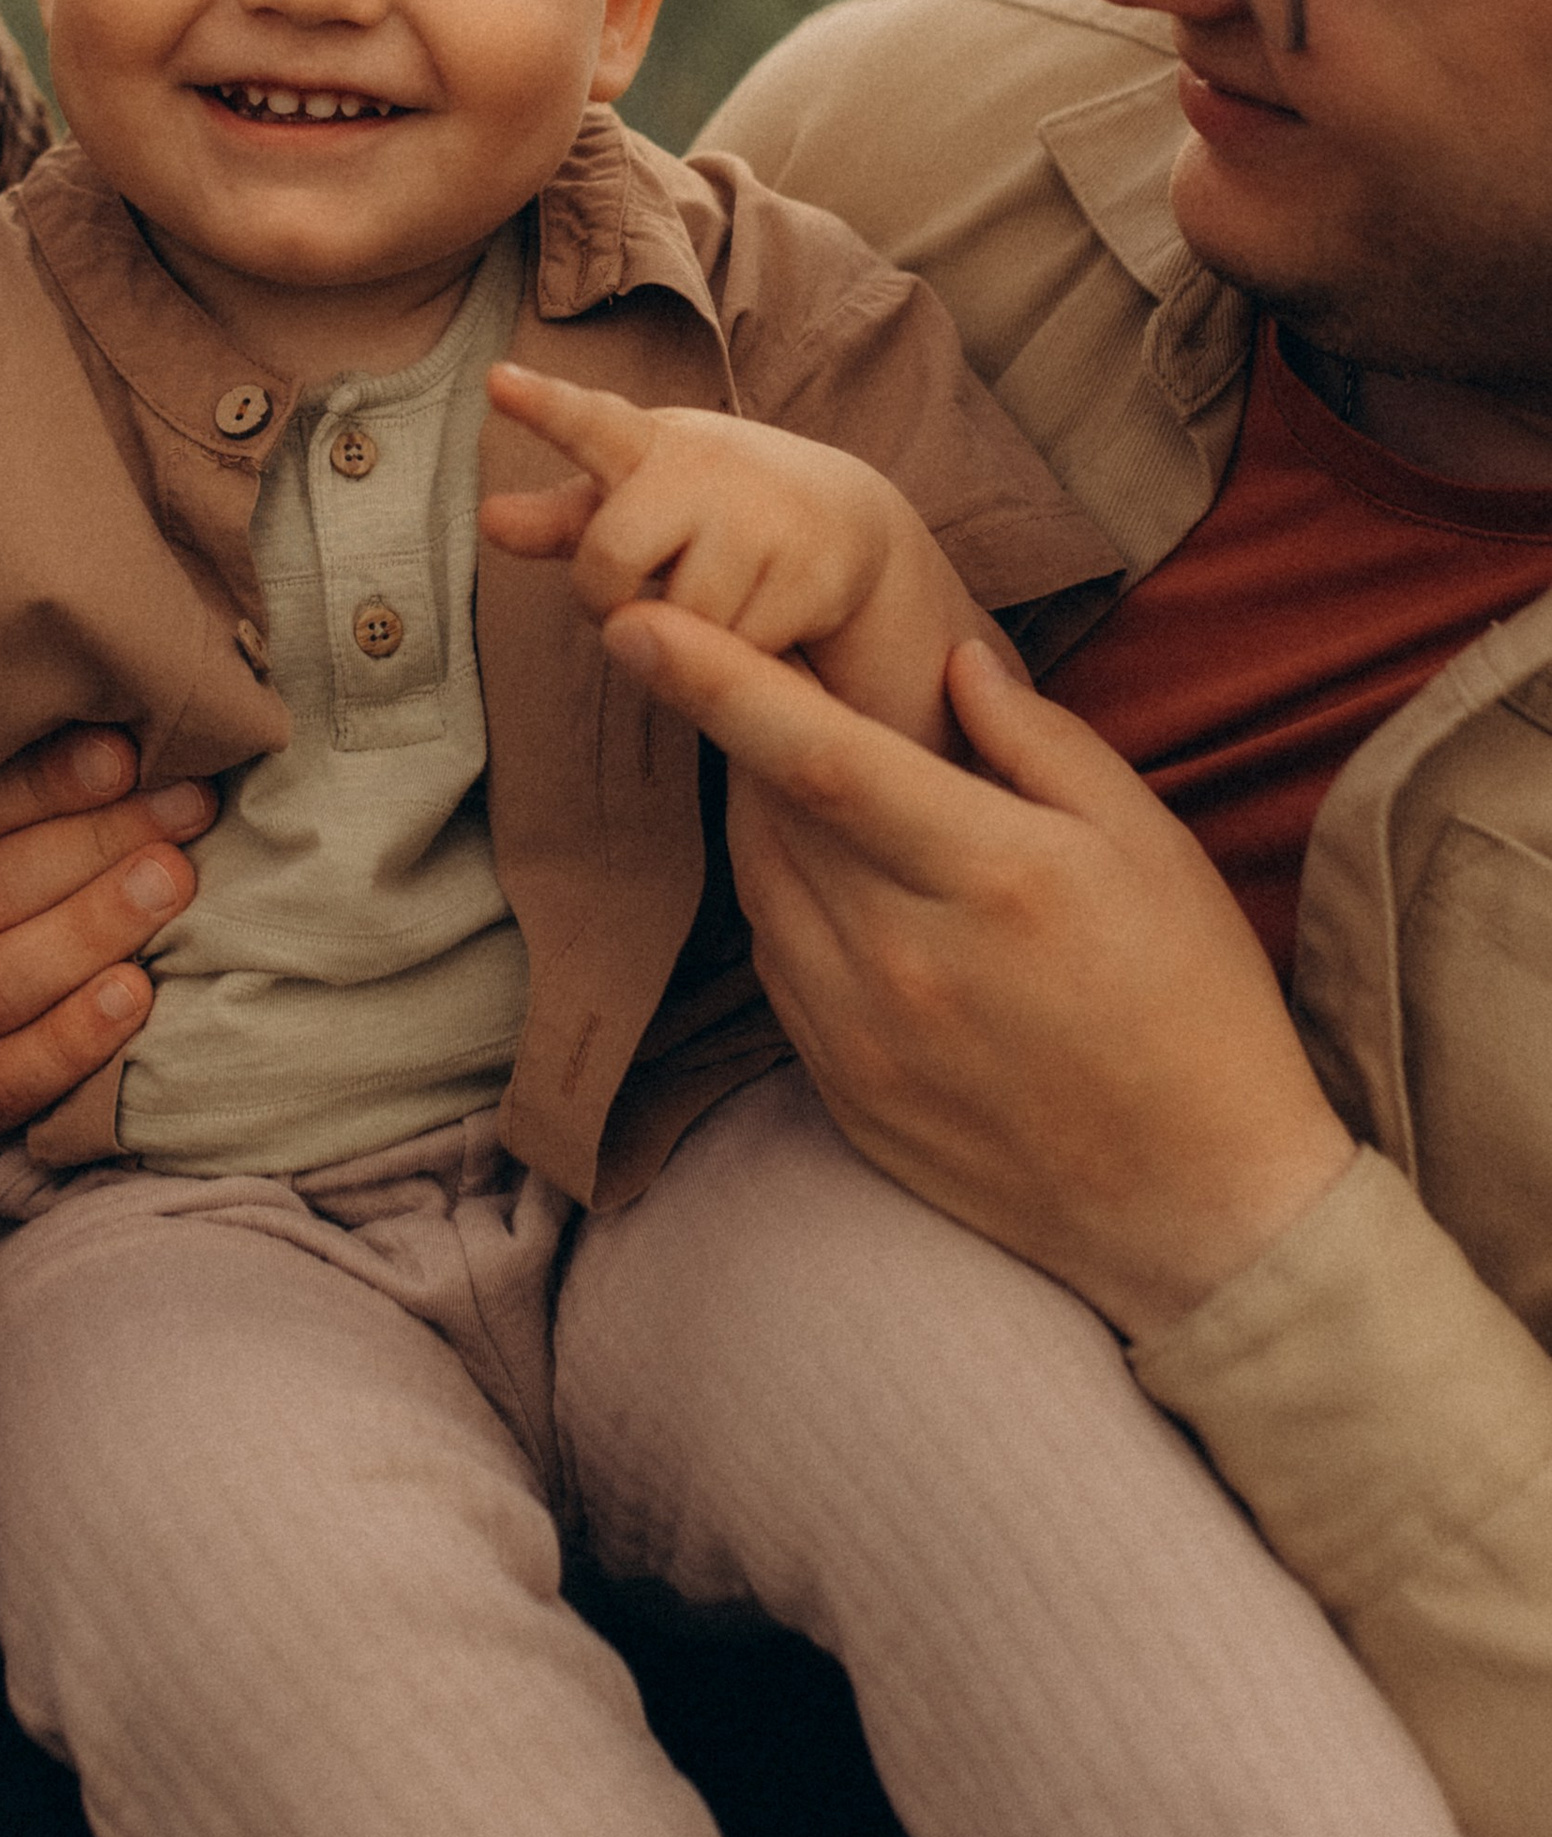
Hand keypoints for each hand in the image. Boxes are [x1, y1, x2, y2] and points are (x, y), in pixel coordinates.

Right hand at [0, 727, 217, 1155]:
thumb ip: (21, 796)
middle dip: (93, 844)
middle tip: (184, 808)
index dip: (43, 783)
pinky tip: (135, 994)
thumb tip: (123, 730)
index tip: (126, 753)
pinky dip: (71, 1039)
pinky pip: (0, 1084)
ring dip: (90, 928)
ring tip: (171, 882)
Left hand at [481, 360, 1004, 750]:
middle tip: (635, 593)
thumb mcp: (638, 499)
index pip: (590, 422)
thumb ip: (564, 518)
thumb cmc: (712, 507)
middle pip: (608, 562)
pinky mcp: (812, 573)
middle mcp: (706, 467)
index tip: (495, 381)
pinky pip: (736, 656)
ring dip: (684, 637)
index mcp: (650, 445)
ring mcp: (763, 516)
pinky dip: (739, 658)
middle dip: (607, 598)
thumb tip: (486, 519)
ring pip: (676, 624)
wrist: (846, 521)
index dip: (544, 406)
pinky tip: (766, 616)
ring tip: (718, 595)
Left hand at [600, 603, 1356, 1338]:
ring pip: (760, 884)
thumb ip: (1043, 742)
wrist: (1202, 1212)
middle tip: (767, 670)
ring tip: (812, 771)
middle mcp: (903, 958)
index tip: (636, 624)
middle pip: (767, 811)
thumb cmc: (1197, 1008)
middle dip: (743, 729)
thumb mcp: (1150, 846)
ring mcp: (860, 1037)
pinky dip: (786, 900)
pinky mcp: (842, 1092)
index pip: (818, 757)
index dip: (718, 683)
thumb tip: (956, 662)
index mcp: (989, 877)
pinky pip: (777, 963)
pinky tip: (838, 880)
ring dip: (761, 812)